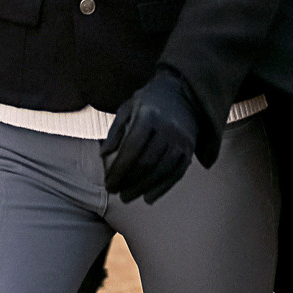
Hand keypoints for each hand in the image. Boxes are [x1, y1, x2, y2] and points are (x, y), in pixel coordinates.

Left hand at [100, 70, 200, 203]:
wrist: (184, 95)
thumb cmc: (150, 101)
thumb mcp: (128, 107)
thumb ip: (116, 131)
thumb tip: (103, 155)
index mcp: (149, 115)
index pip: (131, 149)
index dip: (119, 170)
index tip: (108, 184)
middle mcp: (168, 128)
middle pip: (146, 163)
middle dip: (129, 182)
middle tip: (116, 193)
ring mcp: (181, 140)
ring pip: (161, 171)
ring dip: (143, 188)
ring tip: (128, 197)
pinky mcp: (190, 150)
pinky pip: (176, 174)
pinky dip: (162, 188)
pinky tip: (149, 197)